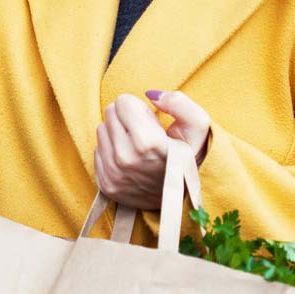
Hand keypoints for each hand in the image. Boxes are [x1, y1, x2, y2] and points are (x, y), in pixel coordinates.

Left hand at [94, 91, 210, 210]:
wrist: (183, 199)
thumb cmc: (189, 158)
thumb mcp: (197, 126)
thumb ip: (179, 102)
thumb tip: (151, 94)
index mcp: (146, 142)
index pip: (122, 102)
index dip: (140, 108)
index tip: (152, 123)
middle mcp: (125, 158)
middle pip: (110, 113)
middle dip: (127, 118)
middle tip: (145, 134)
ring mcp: (112, 174)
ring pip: (101, 130)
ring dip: (117, 133)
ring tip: (138, 147)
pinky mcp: (105, 184)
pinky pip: (97, 151)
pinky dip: (111, 151)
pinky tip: (130, 160)